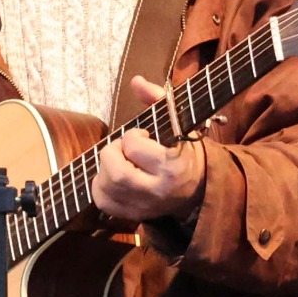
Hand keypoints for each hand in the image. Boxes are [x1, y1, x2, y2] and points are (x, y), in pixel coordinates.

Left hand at [92, 76, 207, 222]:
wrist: (197, 188)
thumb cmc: (183, 150)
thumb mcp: (177, 123)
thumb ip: (158, 99)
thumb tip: (136, 81)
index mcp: (172, 165)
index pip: (134, 146)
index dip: (132, 136)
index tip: (143, 136)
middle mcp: (158, 190)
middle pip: (116, 172)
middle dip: (112, 153)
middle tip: (123, 149)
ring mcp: (145, 206)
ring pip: (107, 186)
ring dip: (104, 169)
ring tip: (118, 162)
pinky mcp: (134, 215)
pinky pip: (104, 203)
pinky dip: (99, 188)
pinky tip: (110, 178)